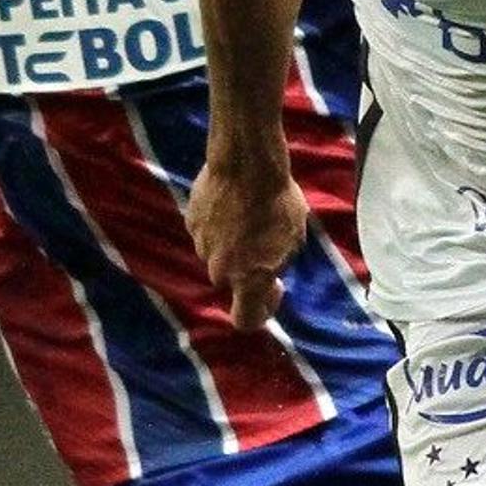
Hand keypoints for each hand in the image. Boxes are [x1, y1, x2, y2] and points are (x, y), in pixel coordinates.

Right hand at [184, 151, 309, 330]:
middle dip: (245, 268)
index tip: (273, 288)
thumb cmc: (278, 203)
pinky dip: (218, 225)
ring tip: (248, 215)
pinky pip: (206, 232)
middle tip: (263, 241)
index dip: (260, 312)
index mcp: (248, 281)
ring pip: (217, 255)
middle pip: (231, 281)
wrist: (246, 164)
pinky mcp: (191, 222)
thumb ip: (277, 265)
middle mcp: (220, 270)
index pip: (245, 321)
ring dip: (231, 244)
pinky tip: (232, 203)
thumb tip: (268, 273)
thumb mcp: (294, 239)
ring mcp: (202, 246)